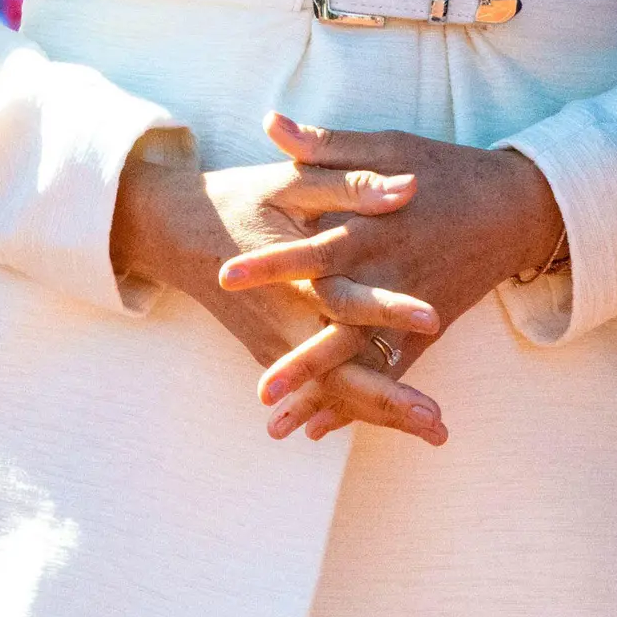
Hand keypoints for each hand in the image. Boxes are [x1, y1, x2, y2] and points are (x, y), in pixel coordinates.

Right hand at [111, 153, 446, 446]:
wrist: (179, 232)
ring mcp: (278, 345)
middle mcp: (285, 322)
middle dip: (389, 400)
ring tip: (437, 432)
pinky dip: (356, 408)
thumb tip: (409, 187)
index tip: (434, 318)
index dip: (388, 310)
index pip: (345, 300)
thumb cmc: (242, 200)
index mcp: (294, 275)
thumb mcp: (293, 184)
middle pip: (339, 373)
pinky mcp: (278, 352)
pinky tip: (398, 424)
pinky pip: (320, 388)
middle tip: (437, 423)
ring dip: (383, 412)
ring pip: (333, 390)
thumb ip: (351, 187)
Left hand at [215, 114, 566, 441]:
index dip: (271, 263)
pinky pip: (391, 370)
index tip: (225, 275)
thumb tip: (271, 123)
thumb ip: (326, 145)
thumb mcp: (386, 145)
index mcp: (374, 227)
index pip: (315, 249)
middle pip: (339, 321)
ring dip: (323, 391)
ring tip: (278, 424)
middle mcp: (391, 274)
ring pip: (363, 357)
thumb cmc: (442, 170)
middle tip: (262, 389)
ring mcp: (412, 308)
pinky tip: (320, 428)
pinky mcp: (427, 329)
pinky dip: (360, 401)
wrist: (514, 209)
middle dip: (302, 358)